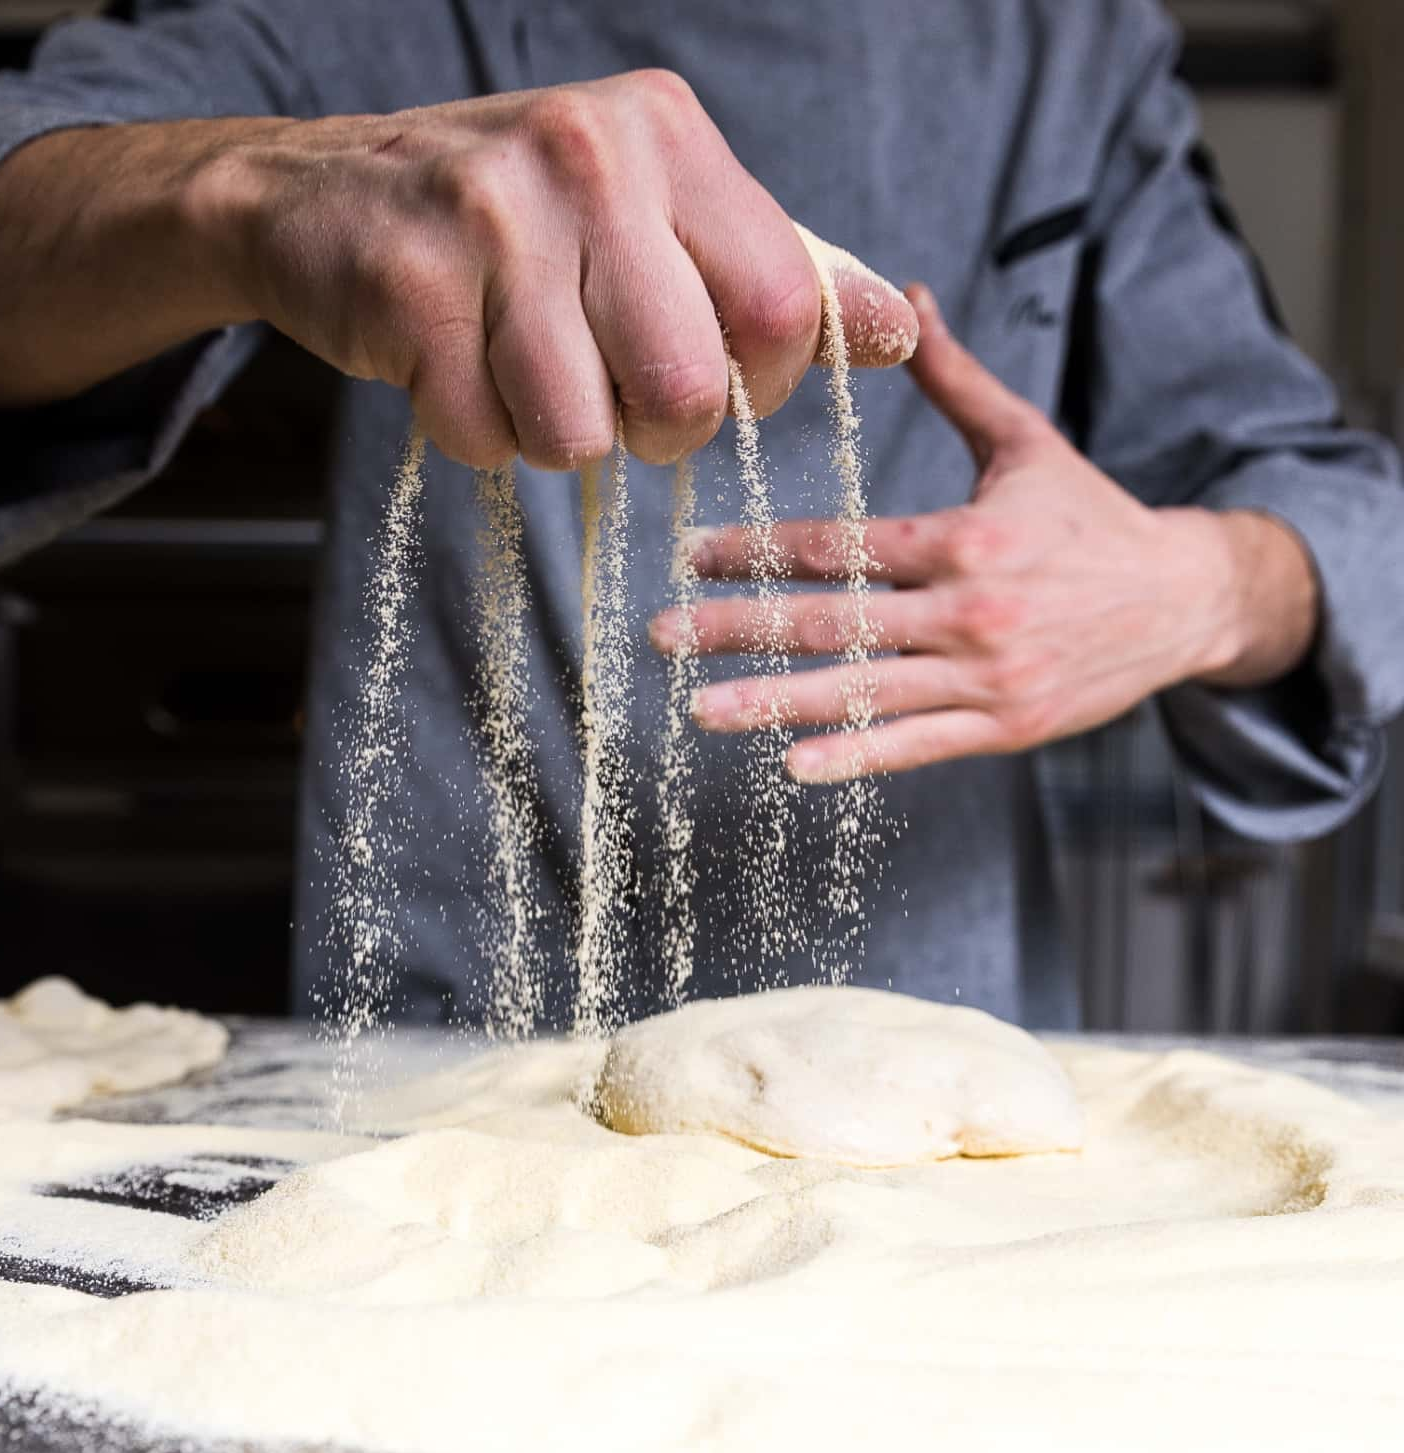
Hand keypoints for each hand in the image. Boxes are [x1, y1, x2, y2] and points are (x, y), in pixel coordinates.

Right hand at [199, 73, 915, 468]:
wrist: (320, 194)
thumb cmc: (519, 224)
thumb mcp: (656, 215)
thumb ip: (772, 273)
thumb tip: (897, 336)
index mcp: (669, 135)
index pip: (779, 305)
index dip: (762, 383)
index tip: (717, 378)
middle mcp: (589, 155)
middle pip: (688, 388)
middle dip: (661, 433)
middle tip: (620, 401)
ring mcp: (492, 218)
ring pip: (583, 431)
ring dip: (563, 440)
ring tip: (529, 378)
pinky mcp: (410, 290)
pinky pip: (487, 438)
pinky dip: (480, 437)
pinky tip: (459, 371)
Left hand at [650, 283, 1319, 782]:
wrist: (1183, 600)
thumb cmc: (1091, 517)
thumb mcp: (1026, 442)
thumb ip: (956, 380)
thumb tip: (907, 293)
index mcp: (965, 540)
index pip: (842, 547)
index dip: (762, 552)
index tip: (695, 555)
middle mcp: (970, 613)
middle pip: (835, 622)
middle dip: (741, 629)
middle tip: (665, 634)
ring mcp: (986, 678)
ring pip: (865, 694)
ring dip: (776, 704)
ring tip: (703, 711)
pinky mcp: (1005, 727)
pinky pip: (917, 746)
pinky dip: (857, 756)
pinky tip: (794, 764)